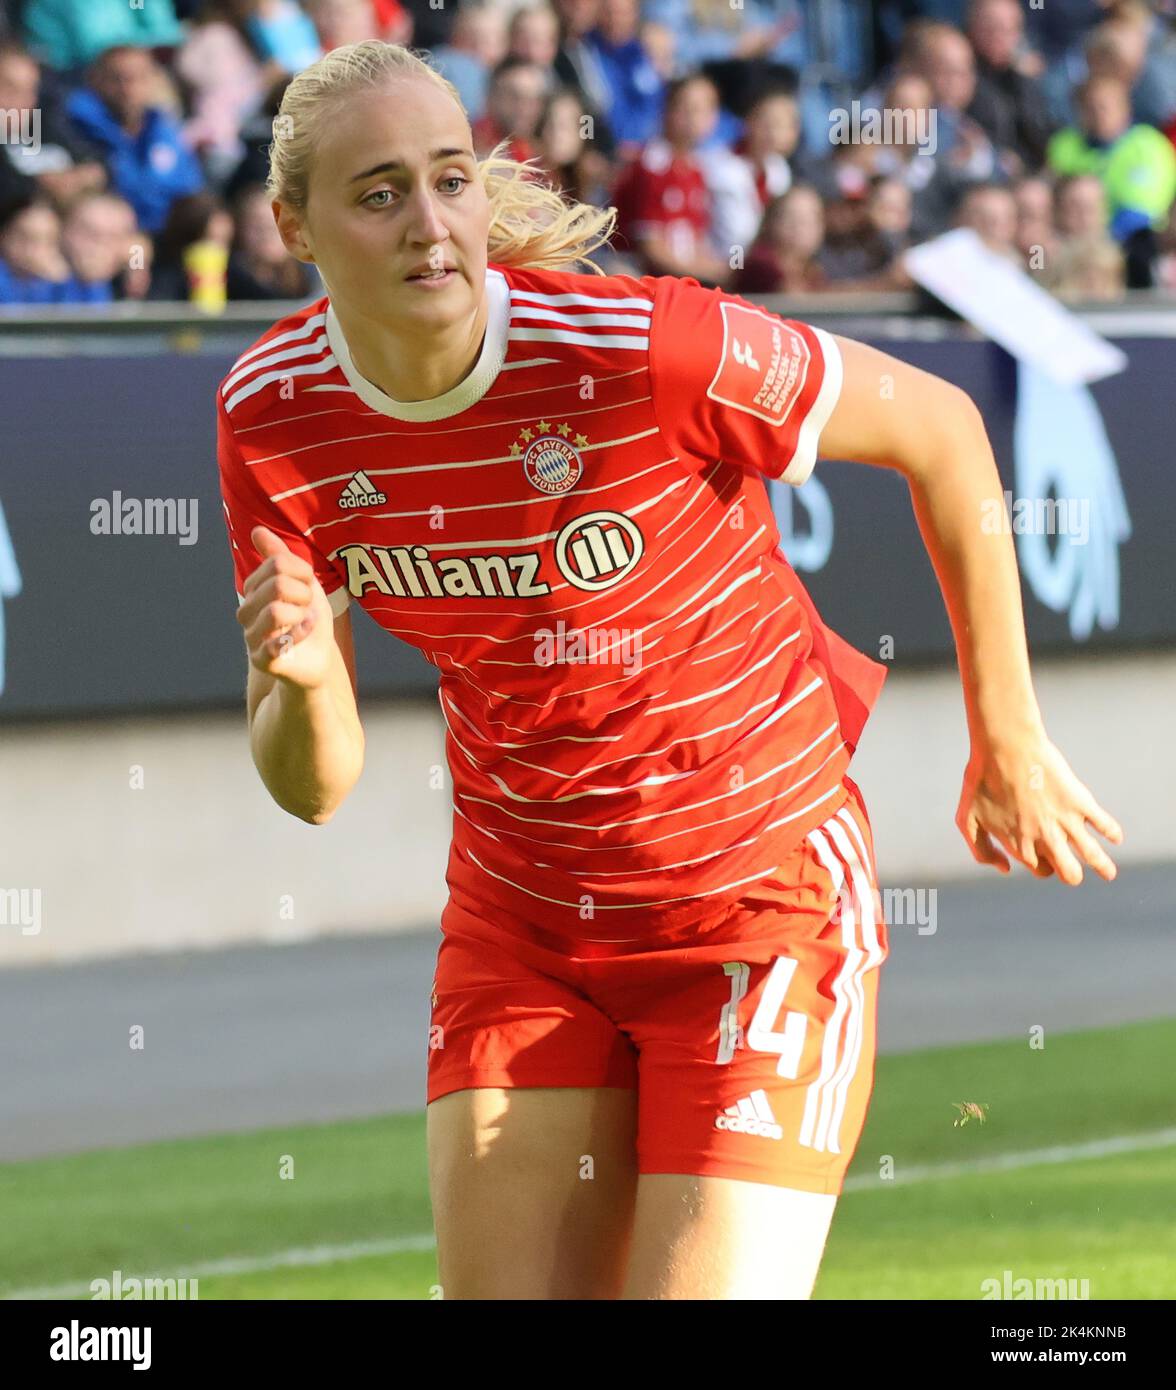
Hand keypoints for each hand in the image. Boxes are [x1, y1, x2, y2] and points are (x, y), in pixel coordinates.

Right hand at [238, 525, 335, 688]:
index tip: (309, 586)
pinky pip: (279, 642)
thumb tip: (257, 530)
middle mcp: (246, 612)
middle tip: (307, 606)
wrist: (318, 659)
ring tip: (305, 620)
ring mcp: (251, 637)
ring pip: (275, 612)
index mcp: (253, 590)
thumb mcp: (302, 584)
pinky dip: (301, 634)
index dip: (303, 572)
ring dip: (302, 614)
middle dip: (304, 594)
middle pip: (277, 585)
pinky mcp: (262, 661)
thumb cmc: (308, 619)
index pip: (278, 563)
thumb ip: (280, 557)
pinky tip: (305, 632)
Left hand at [956, 732, 1122, 883]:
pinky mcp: (1079, 801)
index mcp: (1020, 844)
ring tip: (1109, 875)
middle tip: (1075, 872)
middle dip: (1072, 875)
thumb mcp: (967, 819)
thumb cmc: (981, 780)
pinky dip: (1112, 833)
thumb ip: (981, 850)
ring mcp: (1064, 820)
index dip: (1043, 867)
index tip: (1044, 858)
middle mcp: (1044, 838)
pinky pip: (1104, 823)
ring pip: (1091, 854)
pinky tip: (1116, 838)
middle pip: (1069, 871)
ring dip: (1103, 867)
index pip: (1041, 869)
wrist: (1003, 746)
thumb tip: (1006, 868)